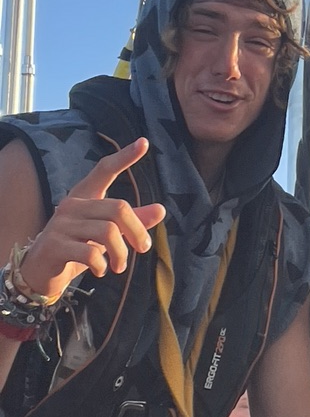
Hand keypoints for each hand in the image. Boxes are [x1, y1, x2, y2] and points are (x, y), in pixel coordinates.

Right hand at [19, 138, 165, 300]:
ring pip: (108, 232)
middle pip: (118, 209)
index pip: (105, 170)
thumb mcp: (106, 235)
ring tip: (119, 267)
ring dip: (121, 254)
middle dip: (137, 232)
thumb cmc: (77, 248)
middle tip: (143, 249)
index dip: (124, 157)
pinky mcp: (54, 245)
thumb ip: (131, 222)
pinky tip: (101, 271)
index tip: (144, 142)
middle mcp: (72, 205)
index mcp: (85, 197)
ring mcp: (61, 224)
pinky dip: (102, 265)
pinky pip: (90, 253)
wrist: (40, 273)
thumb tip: (161, 209)